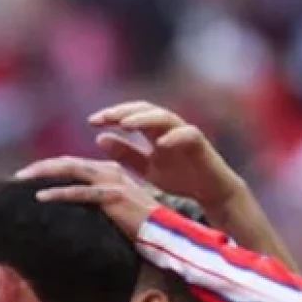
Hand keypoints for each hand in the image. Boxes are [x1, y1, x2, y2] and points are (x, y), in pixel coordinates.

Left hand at [15, 156, 157, 238]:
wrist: (165, 235)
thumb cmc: (140, 227)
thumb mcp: (113, 211)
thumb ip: (94, 203)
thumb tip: (72, 208)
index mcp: (109, 172)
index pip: (72, 165)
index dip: (49, 168)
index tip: (28, 177)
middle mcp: (110, 172)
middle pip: (68, 163)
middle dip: (41, 167)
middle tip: (17, 176)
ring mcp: (112, 183)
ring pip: (71, 169)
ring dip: (43, 173)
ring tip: (21, 180)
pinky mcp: (114, 197)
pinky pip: (81, 193)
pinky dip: (59, 193)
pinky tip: (40, 197)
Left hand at [88, 101, 245, 215]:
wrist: (210, 192)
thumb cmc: (180, 177)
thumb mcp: (146, 169)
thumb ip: (126, 154)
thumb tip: (99, 138)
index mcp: (154, 132)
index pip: (130, 115)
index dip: (112, 115)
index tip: (92, 121)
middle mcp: (168, 128)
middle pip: (145, 109)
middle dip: (124, 111)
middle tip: (105, 118)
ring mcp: (185, 133)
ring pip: (165, 117)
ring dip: (145, 119)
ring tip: (126, 124)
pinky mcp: (201, 144)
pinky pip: (189, 135)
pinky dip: (175, 137)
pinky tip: (161, 142)